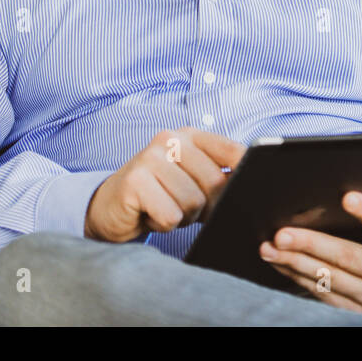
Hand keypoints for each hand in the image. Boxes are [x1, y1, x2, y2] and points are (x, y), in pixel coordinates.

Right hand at [84, 127, 245, 242]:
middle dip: (205, 207)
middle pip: (215, 183)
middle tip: (183, 208)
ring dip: (182, 217)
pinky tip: (150, 215)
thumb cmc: (159, 196)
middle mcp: (171, 139)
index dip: (243, 175)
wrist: (110, 208)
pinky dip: (164, 224)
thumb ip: (219, 178)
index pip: (232, 151)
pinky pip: (171, 215)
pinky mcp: (135, 180)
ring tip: (164, 208)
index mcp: (190, 136)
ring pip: (193, 202)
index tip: (246, 190)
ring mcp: (151, 157)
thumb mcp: (192, 182)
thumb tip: (251, 185)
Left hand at [259, 182, 361, 311]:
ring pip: (330, 278)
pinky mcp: (357, 309)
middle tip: (282, 233)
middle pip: (348, 257)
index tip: (346, 197)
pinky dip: (299, 277)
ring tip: (270, 247)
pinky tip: (281, 262)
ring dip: (296, 262)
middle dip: (312, 244)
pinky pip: (324, 293)